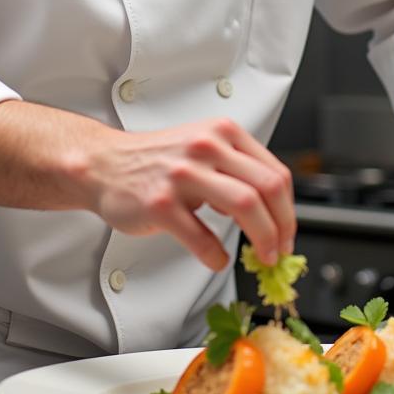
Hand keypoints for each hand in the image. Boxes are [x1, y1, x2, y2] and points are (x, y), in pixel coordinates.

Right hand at [84, 117, 294, 271]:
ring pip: (245, 206)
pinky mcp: (161, 203)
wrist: (104, 164)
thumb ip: (236, 168)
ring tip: (261, 256)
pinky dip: (216, 257)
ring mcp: (183, 175)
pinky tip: (216, 260)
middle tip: (280, 250)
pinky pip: (202, 237)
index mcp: (223, 133)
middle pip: (267, 188)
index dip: (289, 209)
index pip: (275, 172)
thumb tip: (272, 211)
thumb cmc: (155, 160)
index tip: (287, 231)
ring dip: (262, 240)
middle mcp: (206, 147)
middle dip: (282, 227)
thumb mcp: (203, 147)